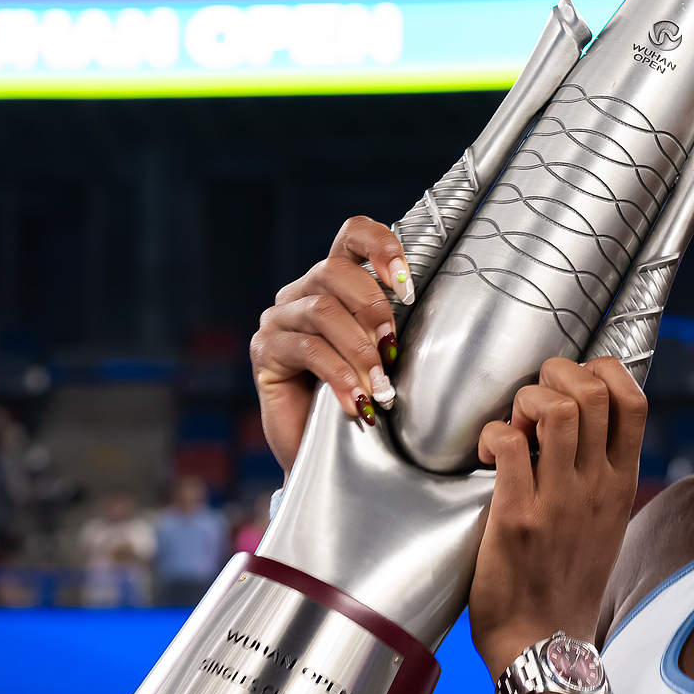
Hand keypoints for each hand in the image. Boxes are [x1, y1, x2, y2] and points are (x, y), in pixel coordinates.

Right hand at [249, 216, 413, 472]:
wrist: (331, 458)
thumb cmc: (366, 401)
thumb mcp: (388, 357)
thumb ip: (397, 326)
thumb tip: (429, 306)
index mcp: (336, 282)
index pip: (352, 234)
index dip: (380, 245)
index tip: (406, 285)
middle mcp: (302, 293)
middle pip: (335, 271)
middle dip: (374, 309)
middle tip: (393, 350)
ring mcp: (279, 320)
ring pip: (322, 311)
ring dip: (359, 351)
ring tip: (380, 388)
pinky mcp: (264, 351)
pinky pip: (306, 350)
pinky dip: (339, 376)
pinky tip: (357, 403)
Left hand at [470, 357, 646, 674]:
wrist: (543, 645)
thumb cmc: (564, 584)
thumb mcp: (603, 524)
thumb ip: (598, 475)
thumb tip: (578, 425)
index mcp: (620, 484)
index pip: (634, 397)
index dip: (599, 371)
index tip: (568, 386)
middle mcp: (597, 486)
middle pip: (593, 388)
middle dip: (553, 375)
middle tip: (529, 404)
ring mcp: (560, 501)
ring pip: (554, 407)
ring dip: (523, 400)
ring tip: (512, 429)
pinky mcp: (518, 516)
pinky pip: (509, 443)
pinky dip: (492, 435)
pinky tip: (486, 458)